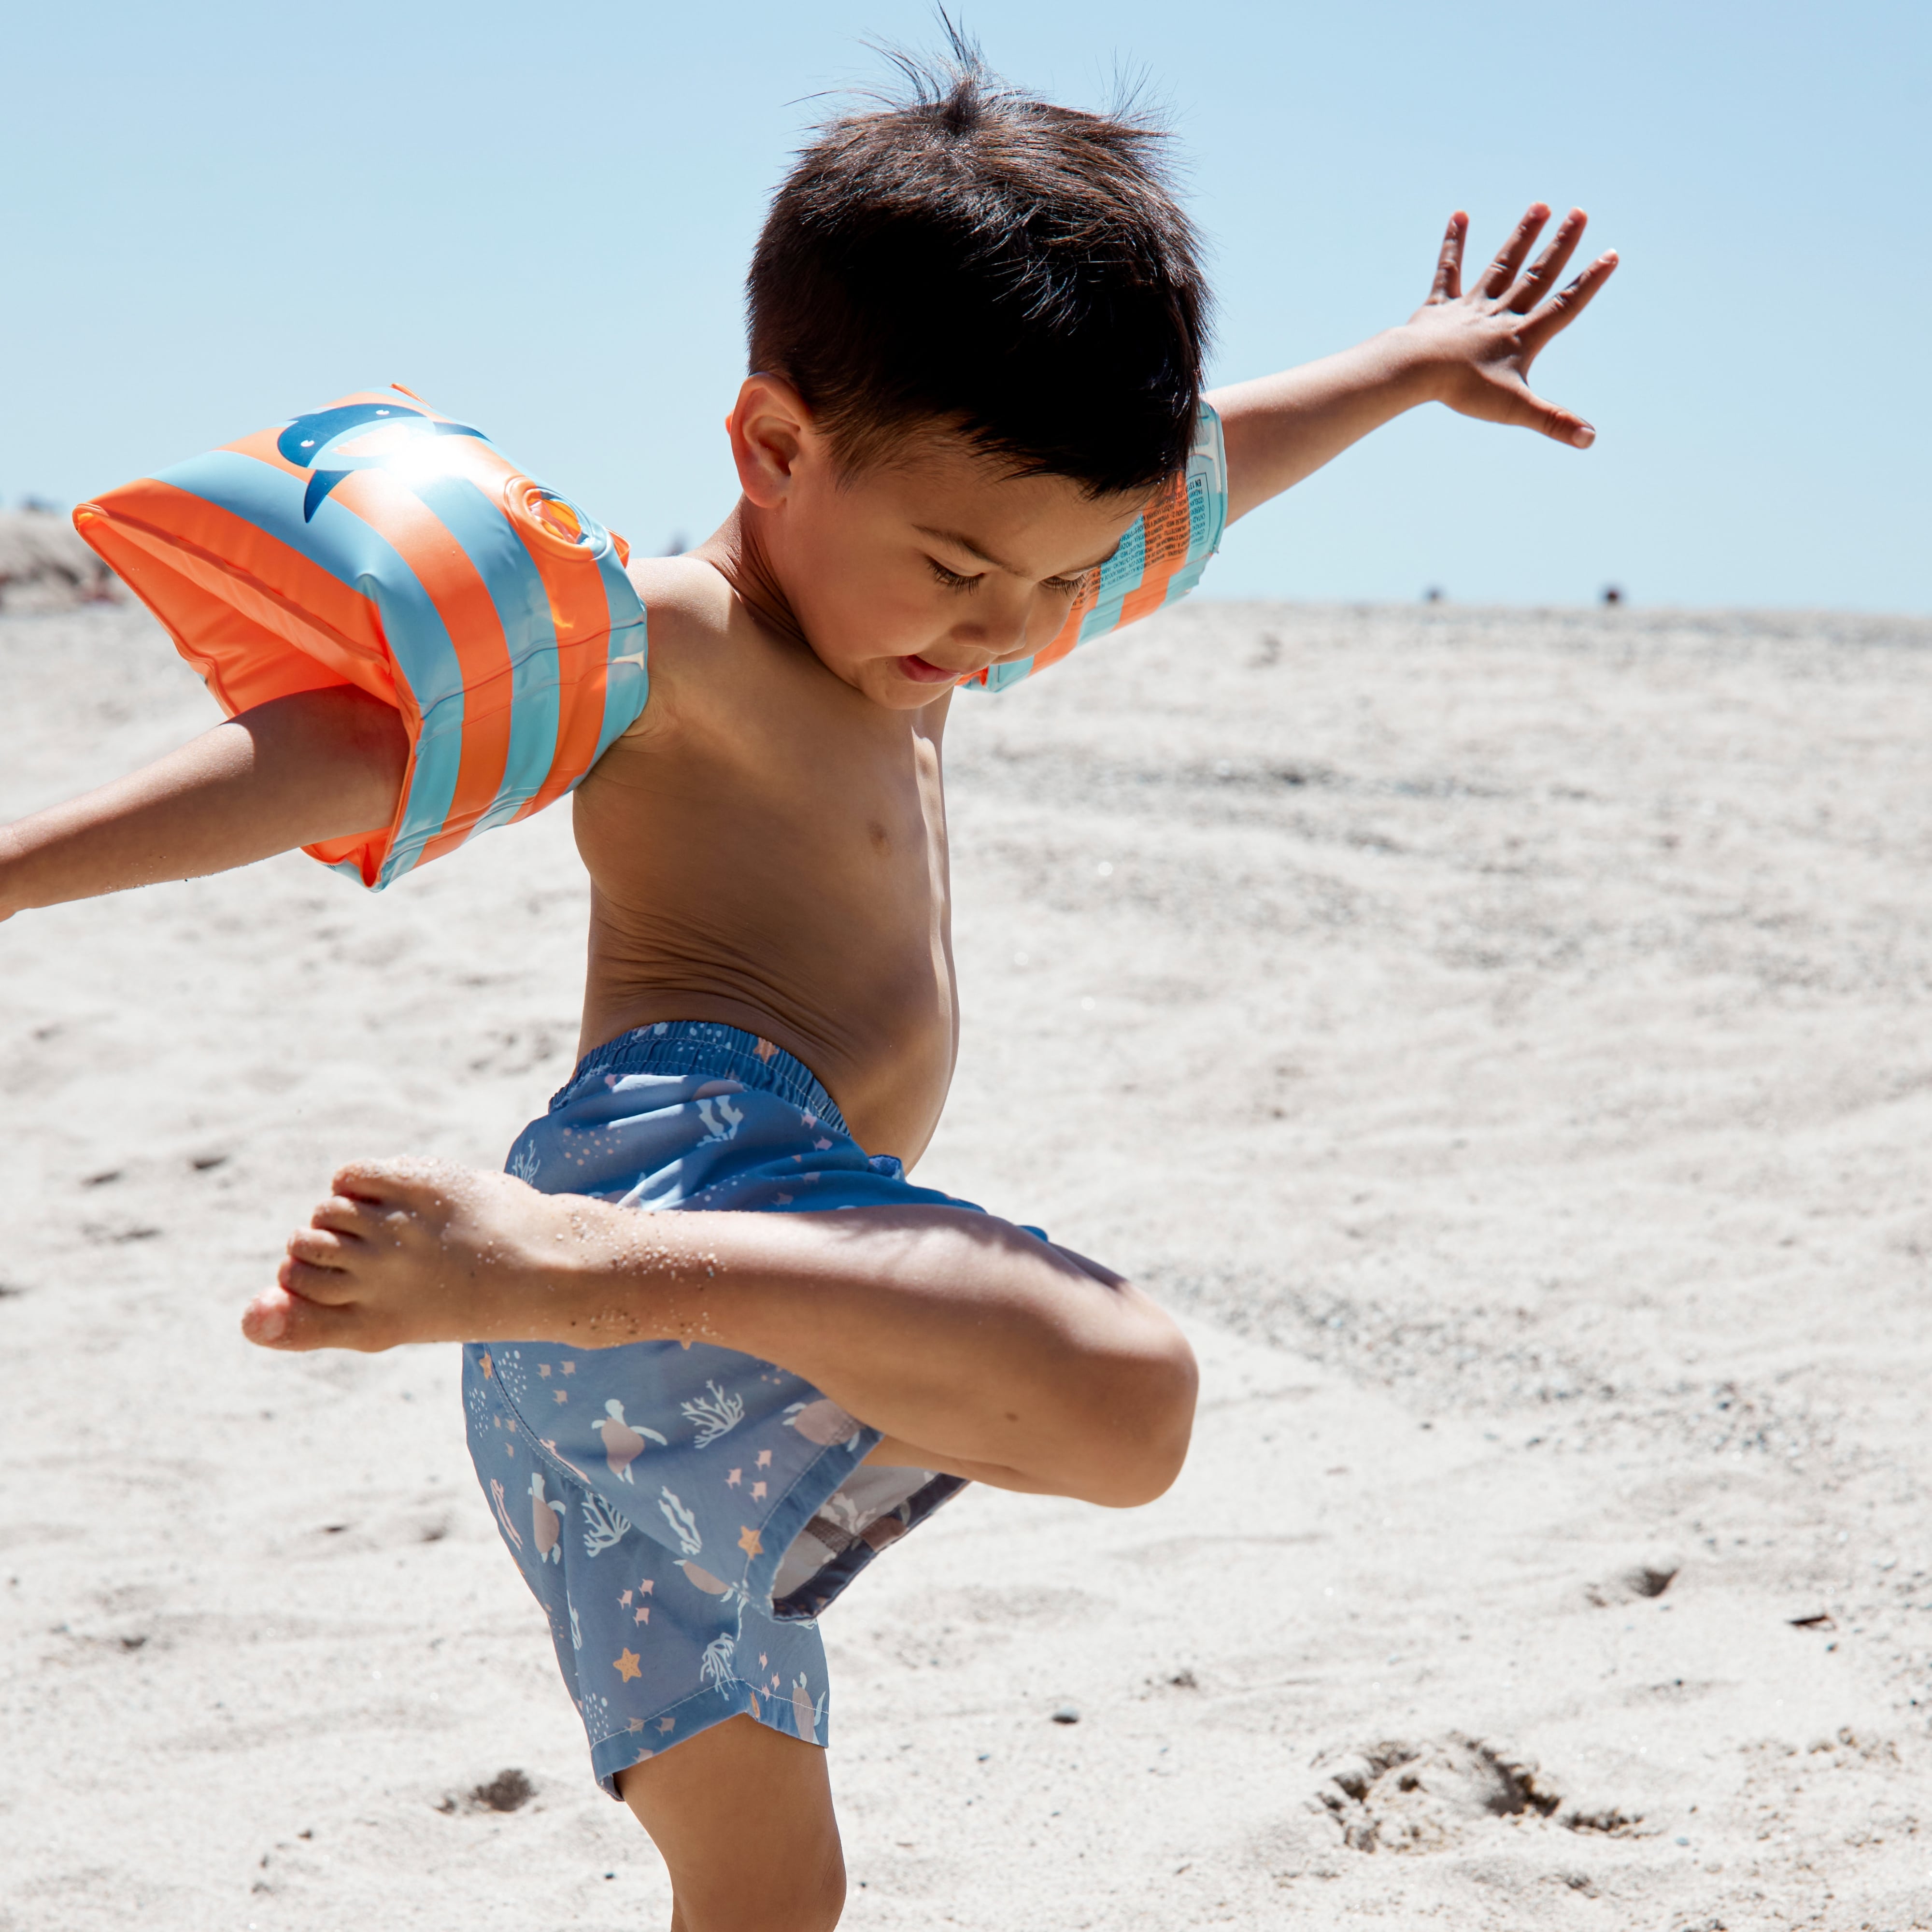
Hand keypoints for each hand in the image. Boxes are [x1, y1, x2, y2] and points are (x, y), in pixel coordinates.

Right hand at [243, 1158, 599, 1351]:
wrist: (550, 1266)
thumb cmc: (466, 1296)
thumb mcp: (386, 1323)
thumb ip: (313, 1324)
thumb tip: (246, 1317)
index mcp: (373, 1327)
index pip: (283, 1317)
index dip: (293, 1295)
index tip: (330, 1289)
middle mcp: (379, 1280)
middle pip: (295, 1256)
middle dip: (321, 1251)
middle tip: (376, 1256)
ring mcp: (397, 1230)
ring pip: (321, 1214)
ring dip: (347, 1215)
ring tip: (395, 1226)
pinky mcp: (416, 1185)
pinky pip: (348, 1176)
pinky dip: (362, 1182)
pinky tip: (397, 1197)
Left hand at [1406, 204, 1617, 448]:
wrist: (1416, 371)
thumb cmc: (1465, 391)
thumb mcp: (1516, 410)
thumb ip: (1554, 422)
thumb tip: (1591, 439)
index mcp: (1521, 336)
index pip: (1564, 306)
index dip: (1589, 283)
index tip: (1610, 254)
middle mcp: (1500, 315)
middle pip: (1537, 276)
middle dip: (1560, 245)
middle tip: (1580, 212)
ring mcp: (1470, 308)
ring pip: (1502, 266)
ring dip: (1522, 237)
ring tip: (1541, 206)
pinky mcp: (1439, 307)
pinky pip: (1449, 271)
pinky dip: (1454, 244)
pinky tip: (1459, 214)